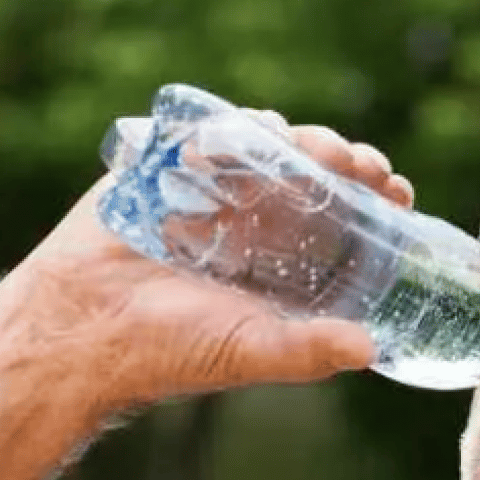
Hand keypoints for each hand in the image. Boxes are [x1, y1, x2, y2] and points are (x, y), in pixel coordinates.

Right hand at [0, 111, 415, 414]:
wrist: (83, 328)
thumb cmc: (166, 350)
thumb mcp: (249, 349)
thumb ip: (308, 350)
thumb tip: (372, 349)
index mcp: (273, 264)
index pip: (336, 221)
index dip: (369, 201)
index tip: (396, 190)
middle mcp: (245, 225)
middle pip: (308, 175)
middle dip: (342, 162)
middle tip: (365, 165)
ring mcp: (205, 195)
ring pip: (264, 148)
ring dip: (298, 140)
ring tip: (318, 149)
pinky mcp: (161, 170)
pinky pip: (205, 134)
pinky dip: (231, 128)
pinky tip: (256, 132)